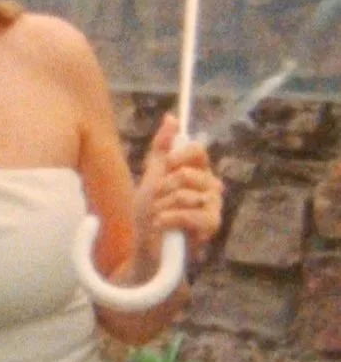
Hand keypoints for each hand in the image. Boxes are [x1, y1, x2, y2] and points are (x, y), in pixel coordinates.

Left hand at [133, 113, 223, 275]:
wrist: (147, 244)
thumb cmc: (150, 211)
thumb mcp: (151, 175)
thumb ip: (162, 147)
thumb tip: (171, 117)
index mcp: (198, 171)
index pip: (197, 150)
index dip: (176, 157)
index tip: (164, 167)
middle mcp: (211, 186)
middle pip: (186, 173)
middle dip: (163, 188)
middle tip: (157, 200)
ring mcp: (214, 206)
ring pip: (185, 195)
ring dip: (162, 206)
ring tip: (160, 216)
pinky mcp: (212, 226)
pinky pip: (190, 214)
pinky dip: (169, 219)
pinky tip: (163, 225)